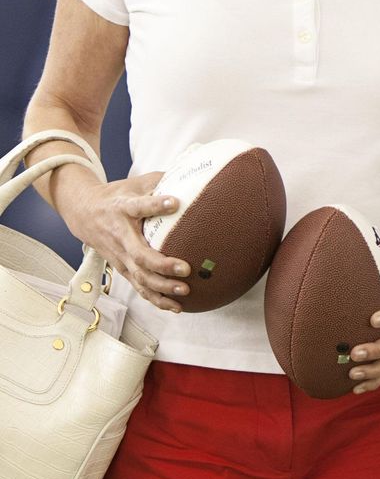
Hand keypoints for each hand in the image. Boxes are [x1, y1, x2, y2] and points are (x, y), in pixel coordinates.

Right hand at [56, 169, 192, 312]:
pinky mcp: (122, 268)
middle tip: (185, 269)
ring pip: (139, 277)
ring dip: (161, 288)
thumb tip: (196, 171)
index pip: (139, 206)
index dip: (155, 204)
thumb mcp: (135, 183)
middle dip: (162, 265)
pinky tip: (176, 307)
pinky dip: (156, 299)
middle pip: (139, 255)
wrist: (83, 213)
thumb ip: (162, 180)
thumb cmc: (117, 195)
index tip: (174, 201)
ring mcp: (119, 256)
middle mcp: (120, 236)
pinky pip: (139, 286)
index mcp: (123, 209)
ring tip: (185, 291)